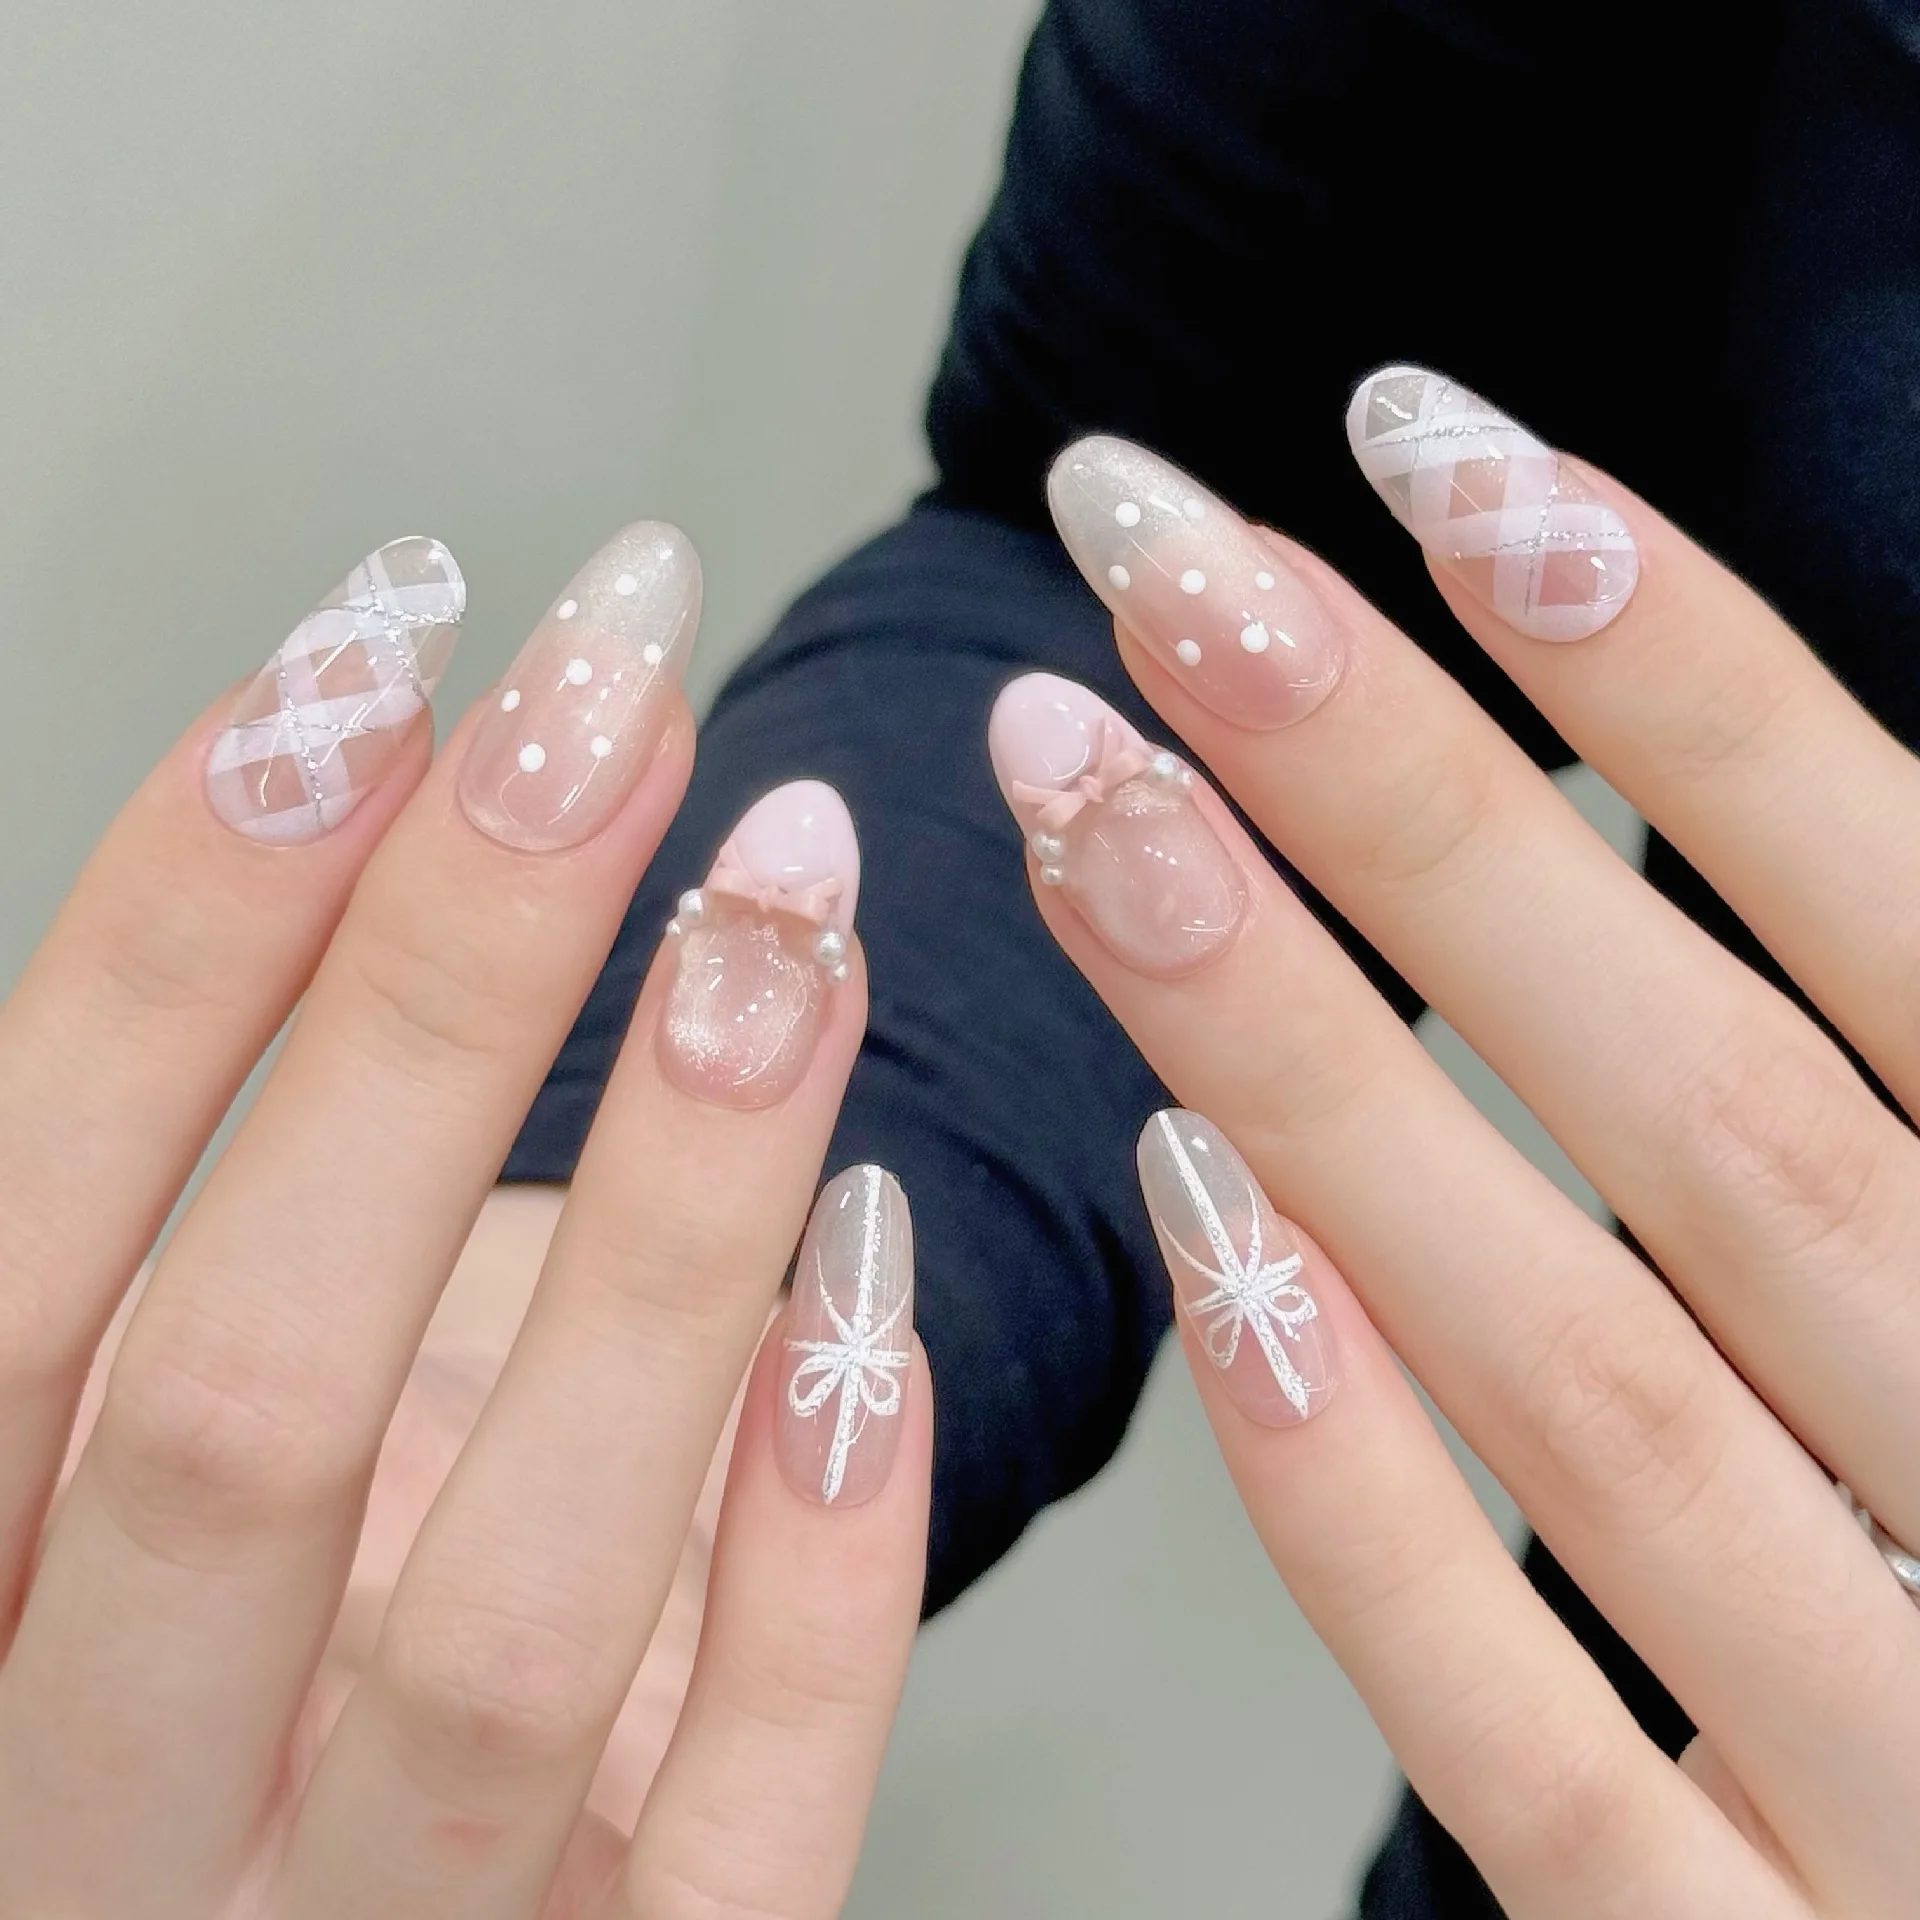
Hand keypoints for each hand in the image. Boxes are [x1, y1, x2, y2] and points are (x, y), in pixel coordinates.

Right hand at [0, 527, 926, 1918]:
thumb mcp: (141, 1426)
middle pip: (239, 1403)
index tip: (380, 645)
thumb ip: (192, 1226)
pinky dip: (820, 1563)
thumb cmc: (236, 1631)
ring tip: (790, 918)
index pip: (13, 1235)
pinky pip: (745, 1821)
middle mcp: (101, 1808)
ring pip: (519, 1610)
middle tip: (614, 703)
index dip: (179, 921)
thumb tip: (326, 814)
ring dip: (668, 1226)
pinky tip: (882, 1288)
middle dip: (430, 1006)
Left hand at [993, 370, 1919, 1916]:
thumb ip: (1888, 1062)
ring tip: (1087, 820)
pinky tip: (1185, 1243)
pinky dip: (1362, 1501)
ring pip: (1581, 1381)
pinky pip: (1530, 1747)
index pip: (1905, 918)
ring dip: (1317, 1076)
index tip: (1429, 449)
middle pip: (1699, 1107)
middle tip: (1159, 572)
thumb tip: (1685, 764)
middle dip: (1414, 814)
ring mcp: (1903, 1767)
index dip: (1676, 665)